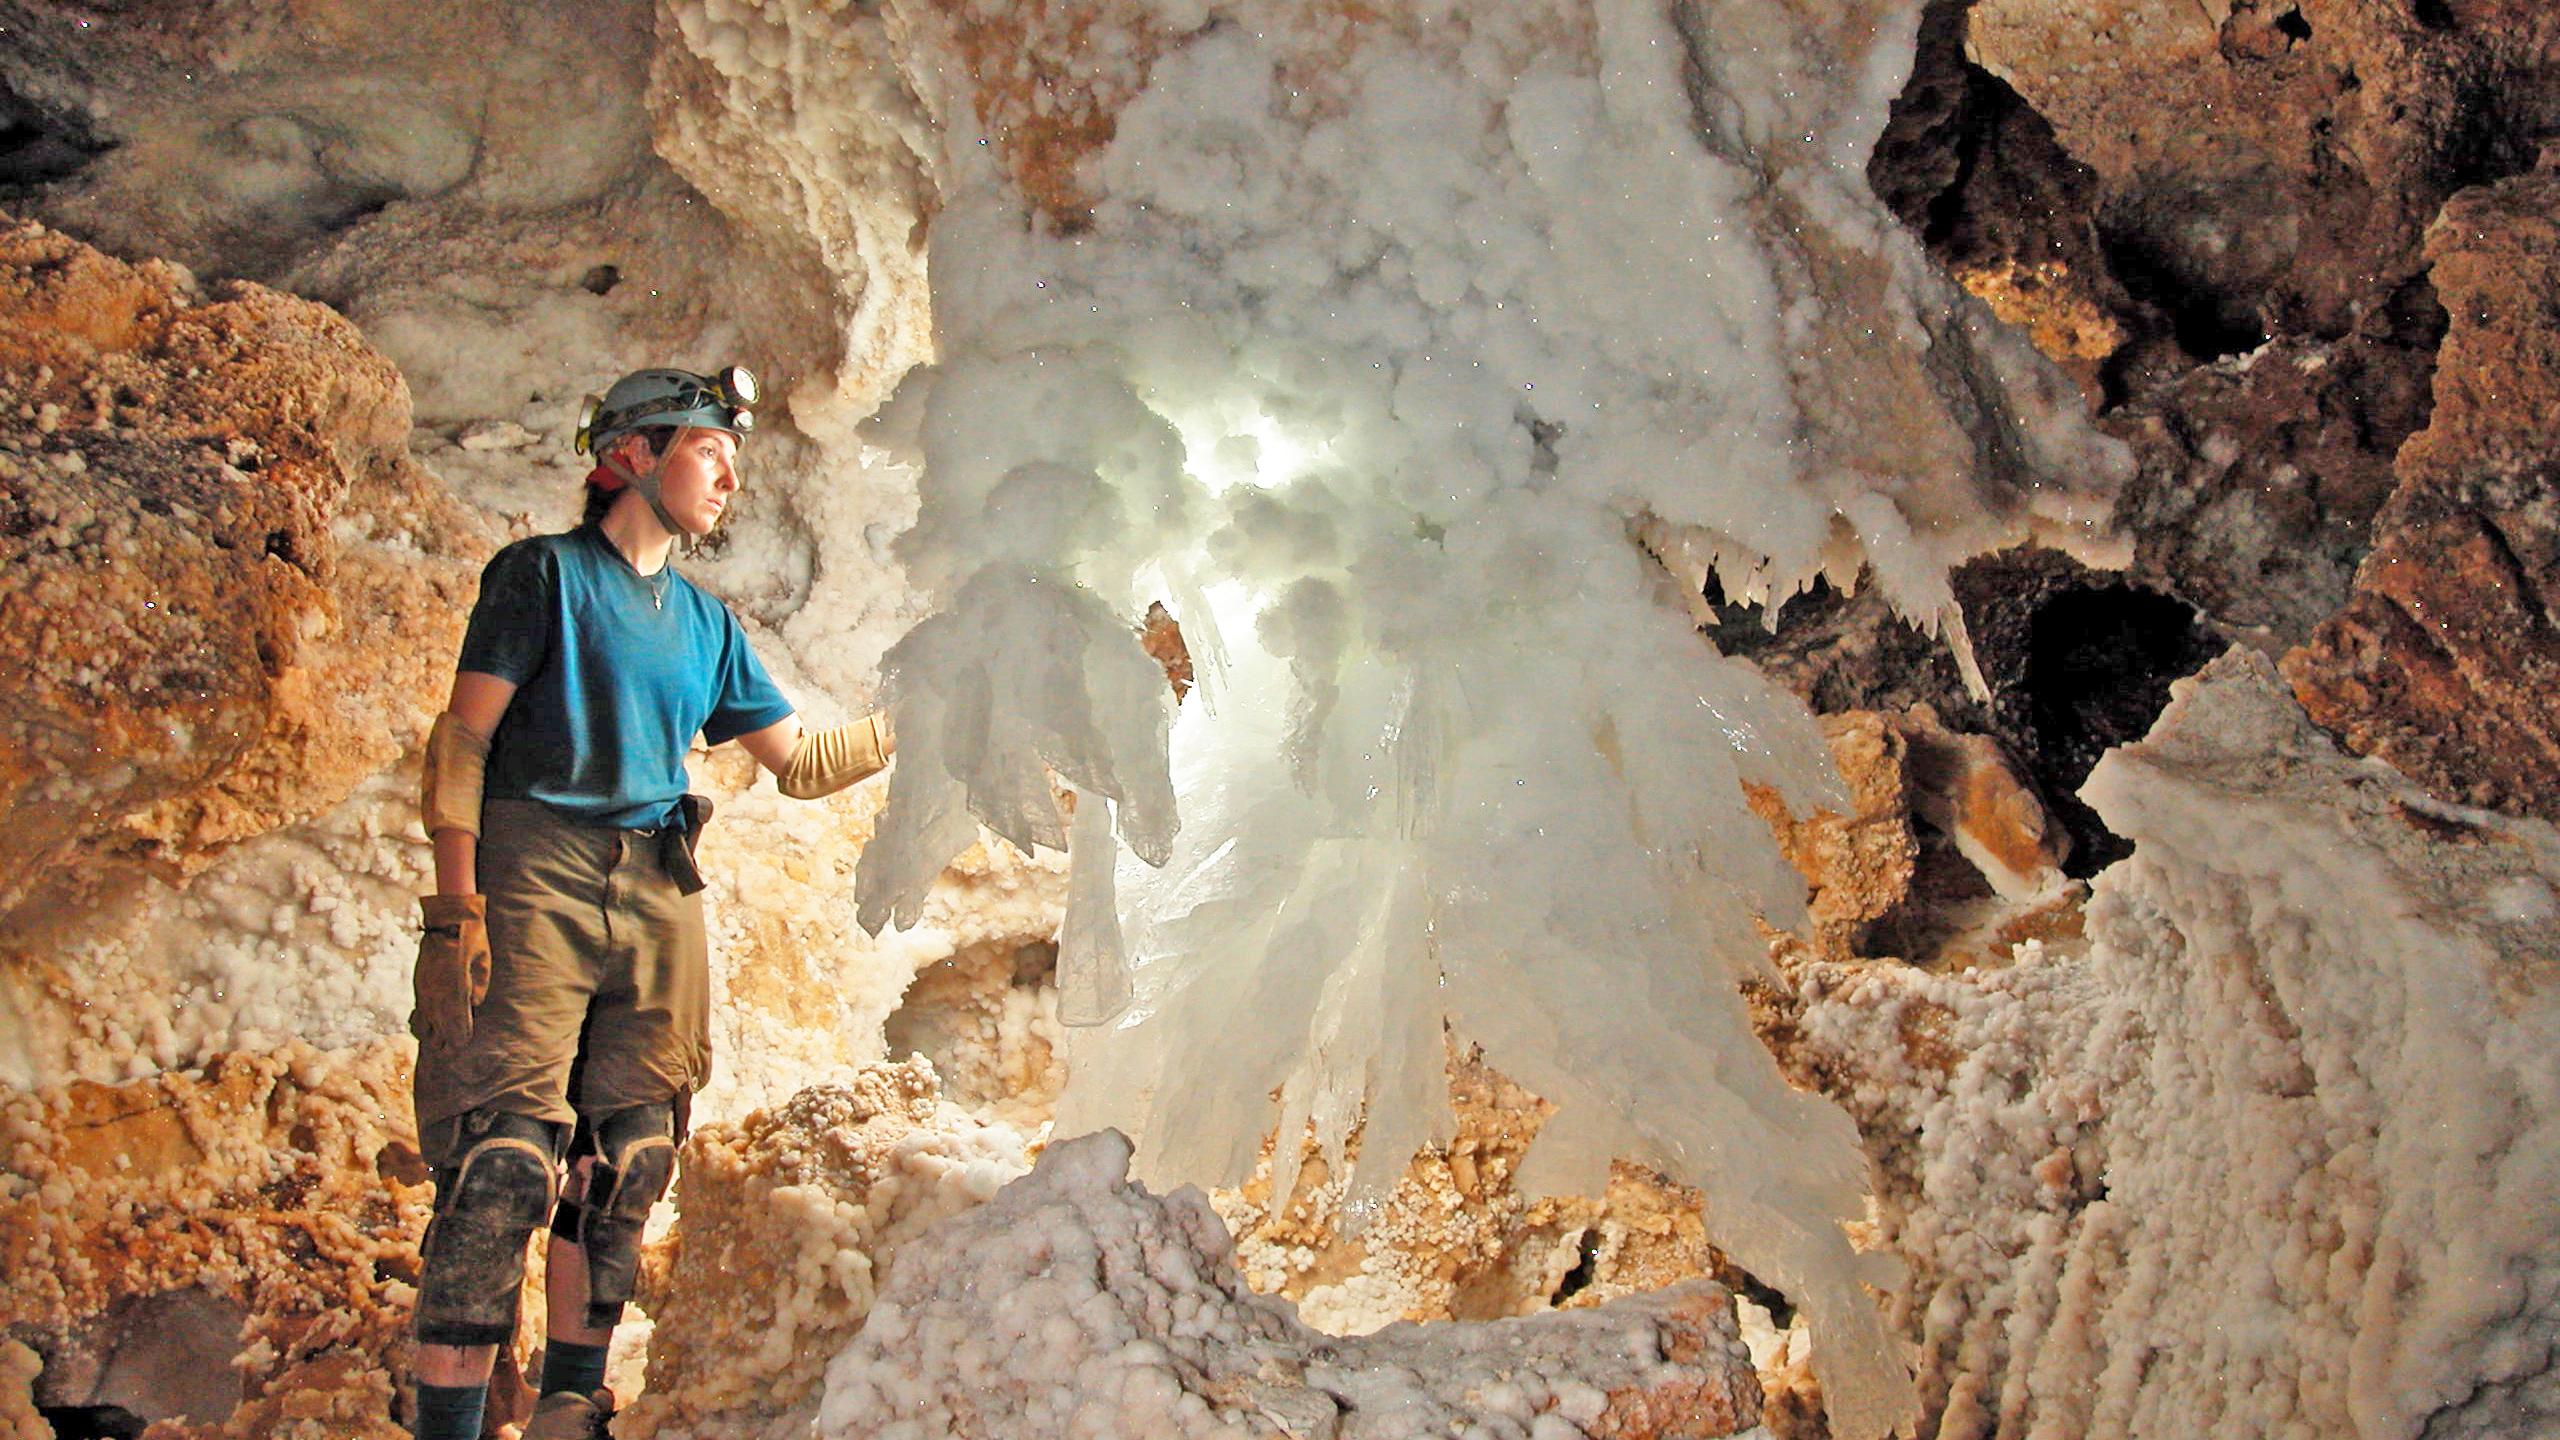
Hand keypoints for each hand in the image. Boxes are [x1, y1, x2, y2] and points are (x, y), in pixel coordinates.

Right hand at [414, 894, 490, 1048]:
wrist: (447, 917)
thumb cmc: (473, 938)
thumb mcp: (484, 961)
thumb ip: (480, 986)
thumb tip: (474, 1006)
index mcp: (457, 985)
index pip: (458, 1018)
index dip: (460, 1034)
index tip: (462, 1045)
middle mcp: (438, 989)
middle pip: (440, 1023)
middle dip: (445, 1039)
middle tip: (449, 1053)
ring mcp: (426, 986)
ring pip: (426, 1017)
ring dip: (431, 1032)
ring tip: (436, 1047)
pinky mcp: (419, 981)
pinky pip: (419, 1006)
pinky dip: (421, 1019)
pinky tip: (423, 1029)